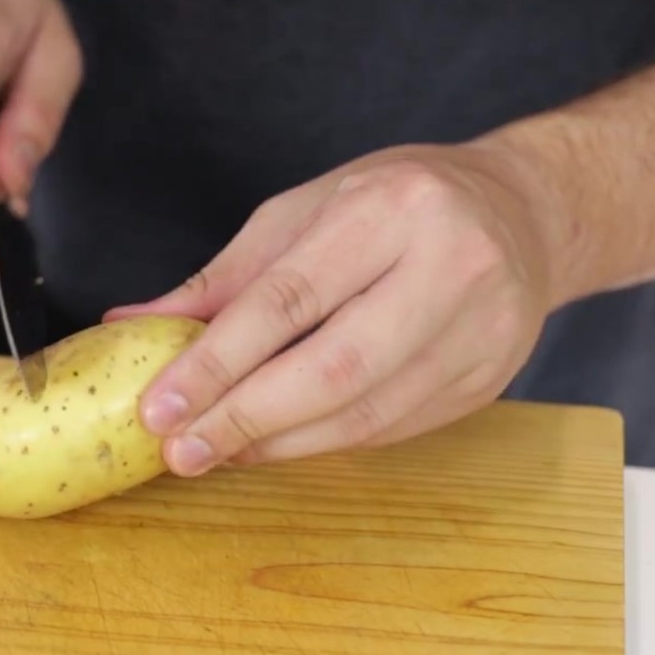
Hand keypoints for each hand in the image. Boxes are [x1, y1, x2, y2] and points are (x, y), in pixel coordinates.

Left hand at [107, 142, 571, 475]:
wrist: (522, 213)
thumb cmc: (395, 201)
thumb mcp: (306, 211)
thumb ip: (225, 277)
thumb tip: (132, 325)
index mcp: (393, 208)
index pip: (290, 299)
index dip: (217, 361)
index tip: (159, 406)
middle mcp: (450, 267)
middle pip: (333, 369)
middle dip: (244, 418)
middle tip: (180, 449)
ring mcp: (482, 330)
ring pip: (366, 413)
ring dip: (279, 444)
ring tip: (215, 452)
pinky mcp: (490, 379)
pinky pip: (392, 429)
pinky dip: (323, 443)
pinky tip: (273, 445)